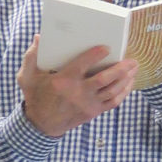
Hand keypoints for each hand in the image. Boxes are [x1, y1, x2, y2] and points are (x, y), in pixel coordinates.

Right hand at [17, 35, 138, 136]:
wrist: (41, 124)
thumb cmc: (36, 96)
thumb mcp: (27, 77)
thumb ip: (31, 56)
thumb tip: (39, 37)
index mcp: (63, 81)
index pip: (83, 65)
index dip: (96, 55)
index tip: (107, 47)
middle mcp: (78, 93)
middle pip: (104, 79)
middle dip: (121, 69)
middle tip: (132, 60)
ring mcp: (87, 104)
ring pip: (112, 90)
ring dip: (126, 79)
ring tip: (134, 68)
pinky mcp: (93, 112)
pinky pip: (113, 102)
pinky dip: (123, 93)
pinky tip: (129, 84)